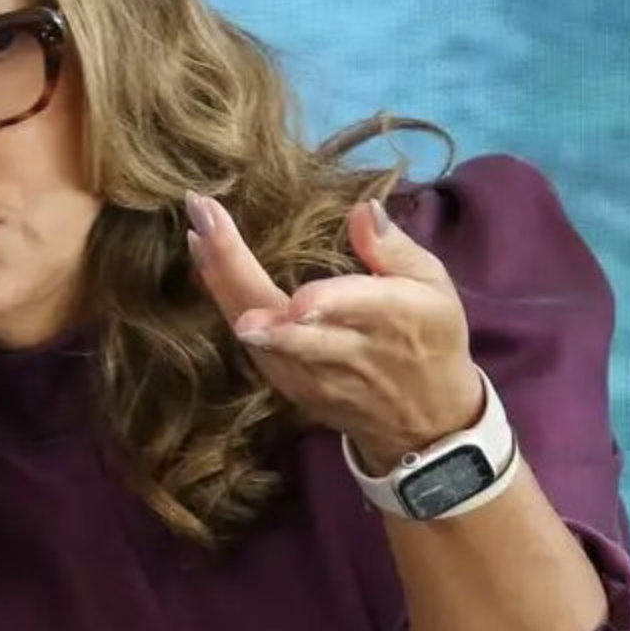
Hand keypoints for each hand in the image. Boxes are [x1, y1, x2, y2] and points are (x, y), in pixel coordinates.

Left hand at [185, 193, 484, 472]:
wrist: (423, 422)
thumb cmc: (430, 336)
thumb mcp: (434, 286)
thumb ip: (395, 249)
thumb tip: (362, 208)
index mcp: (391, 319)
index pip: (350, 309)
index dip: (320, 302)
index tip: (291, 288)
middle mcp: (346, 353)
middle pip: (283, 321)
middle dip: (237, 273)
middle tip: (203, 224)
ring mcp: (310, 377)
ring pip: (257, 333)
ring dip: (220, 284)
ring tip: (196, 235)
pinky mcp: (289, 387)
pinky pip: (250, 344)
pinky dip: (225, 303)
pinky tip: (205, 265)